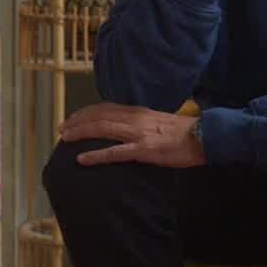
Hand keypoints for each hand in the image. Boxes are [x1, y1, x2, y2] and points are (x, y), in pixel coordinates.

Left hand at [59, 102, 204, 167]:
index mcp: (138, 112)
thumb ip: (141, 122)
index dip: (86, 111)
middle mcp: (134, 118)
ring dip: (80, 133)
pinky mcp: (144, 150)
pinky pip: (115, 152)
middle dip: (77, 121)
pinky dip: (96, 155)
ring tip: (65, 138)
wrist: (205, 137)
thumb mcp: (158, 121)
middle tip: (61, 129)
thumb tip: (126, 128)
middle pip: (98, 116)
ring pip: (102, 129)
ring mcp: (138, 134)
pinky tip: (82, 159)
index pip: (105, 107)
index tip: (72, 117)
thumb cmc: (184, 133)